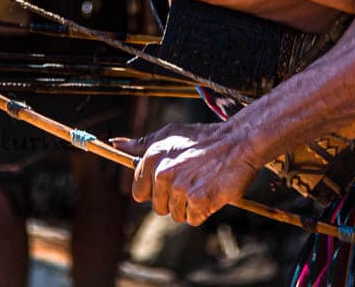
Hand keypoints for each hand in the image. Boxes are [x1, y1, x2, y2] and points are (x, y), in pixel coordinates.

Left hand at [111, 122, 261, 225]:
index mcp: (152, 157)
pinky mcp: (199, 201)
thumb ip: (141, 143)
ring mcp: (180, 188)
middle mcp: (163, 173)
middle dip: (174, 199)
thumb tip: (115, 144)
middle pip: (159, 207)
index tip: (171, 182)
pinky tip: (212, 192)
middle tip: (192, 180)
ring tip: (203, 183)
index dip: (155, 191)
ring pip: (176, 214)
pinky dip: (203, 211)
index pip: (140, 192)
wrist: (239, 142)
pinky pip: (193, 219)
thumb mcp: (169, 134)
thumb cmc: (204, 138)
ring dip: (190, 205)